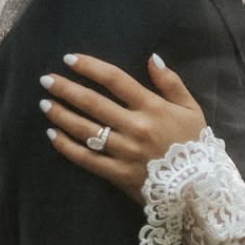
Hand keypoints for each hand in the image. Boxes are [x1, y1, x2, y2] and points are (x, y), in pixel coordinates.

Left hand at [40, 53, 205, 202]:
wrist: (199, 187)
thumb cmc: (194, 144)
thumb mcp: (191, 109)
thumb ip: (171, 82)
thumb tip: (152, 58)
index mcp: (153, 108)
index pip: (116, 80)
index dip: (91, 67)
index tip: (70, 59)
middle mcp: (136, 127)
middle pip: (94, 103)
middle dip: (66, 89)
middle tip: (46, 79)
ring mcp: (125, 152)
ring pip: (86, 130)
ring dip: (62, 115)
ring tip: (45, 104)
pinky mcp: (118, 174)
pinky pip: (87, 159)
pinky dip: (67, 147)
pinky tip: (52, 134)